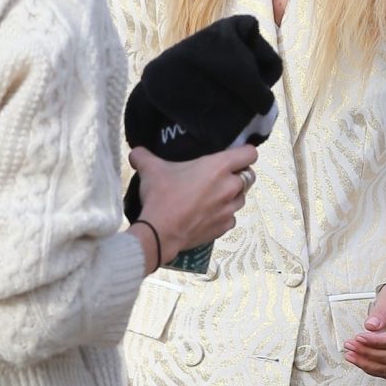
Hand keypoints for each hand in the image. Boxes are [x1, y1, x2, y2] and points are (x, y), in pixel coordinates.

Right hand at [131, 143, 257, 265]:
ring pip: (241, 198)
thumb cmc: (161, 196)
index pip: (250, 153)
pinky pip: (231, 218)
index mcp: (219, 167)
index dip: (244, 153)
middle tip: (218, 177)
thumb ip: (143, 156)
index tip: (233, 156)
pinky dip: (223, 215)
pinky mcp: (224, 227)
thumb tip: (135, 152)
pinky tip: (208, 215)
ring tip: (212, 197)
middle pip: (248, 176)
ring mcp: (229, 209)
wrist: (160, 233)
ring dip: (231, 196)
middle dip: (237, 175)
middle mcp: (230, 187)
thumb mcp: (150, 170)